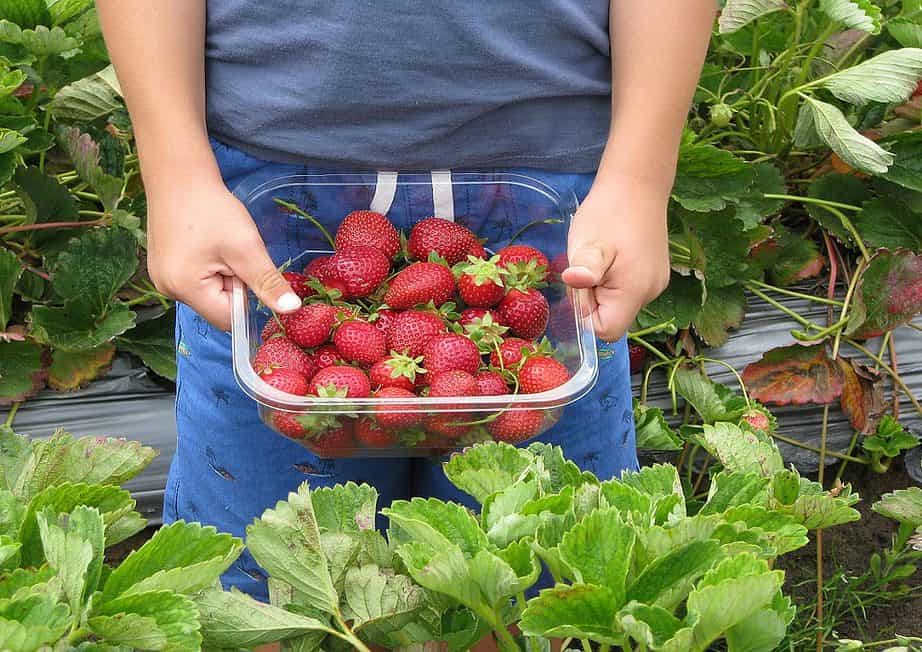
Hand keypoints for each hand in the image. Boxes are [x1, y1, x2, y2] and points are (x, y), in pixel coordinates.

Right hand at [146, 177, 300, 330]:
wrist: (178, 175)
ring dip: (223, 275)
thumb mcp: (246, 247)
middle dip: (234, 285)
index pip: (228, 318)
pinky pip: (197, 280)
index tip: (247, 268)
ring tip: (219, 245)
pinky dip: (210, 268)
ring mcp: (162, 280)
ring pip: (209, 293)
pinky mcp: (164, 268)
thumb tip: (291, 309)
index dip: (246, 298)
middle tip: (233, 252)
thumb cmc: (211, 209)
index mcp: (184, 289)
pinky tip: (208, 244)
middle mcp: (167, 291)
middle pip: (217, 306)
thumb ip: (267, 282)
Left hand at [562, 177, 670, 341]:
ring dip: (602, 288)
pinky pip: (627, 290)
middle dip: (593, 300)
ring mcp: (656, 283)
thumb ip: (583, 268)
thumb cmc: (610, 212)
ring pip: (619, 303)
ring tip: (599, 256)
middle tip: (588, 266)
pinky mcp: (655, 273)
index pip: (606, 331)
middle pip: (612, 318)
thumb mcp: (588, 241)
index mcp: (635, 292)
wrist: (637, 184)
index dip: (586, 315)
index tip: (581, 286)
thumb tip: (574, 282)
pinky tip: (611, 254)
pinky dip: (613, 279)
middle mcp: (651, 293)